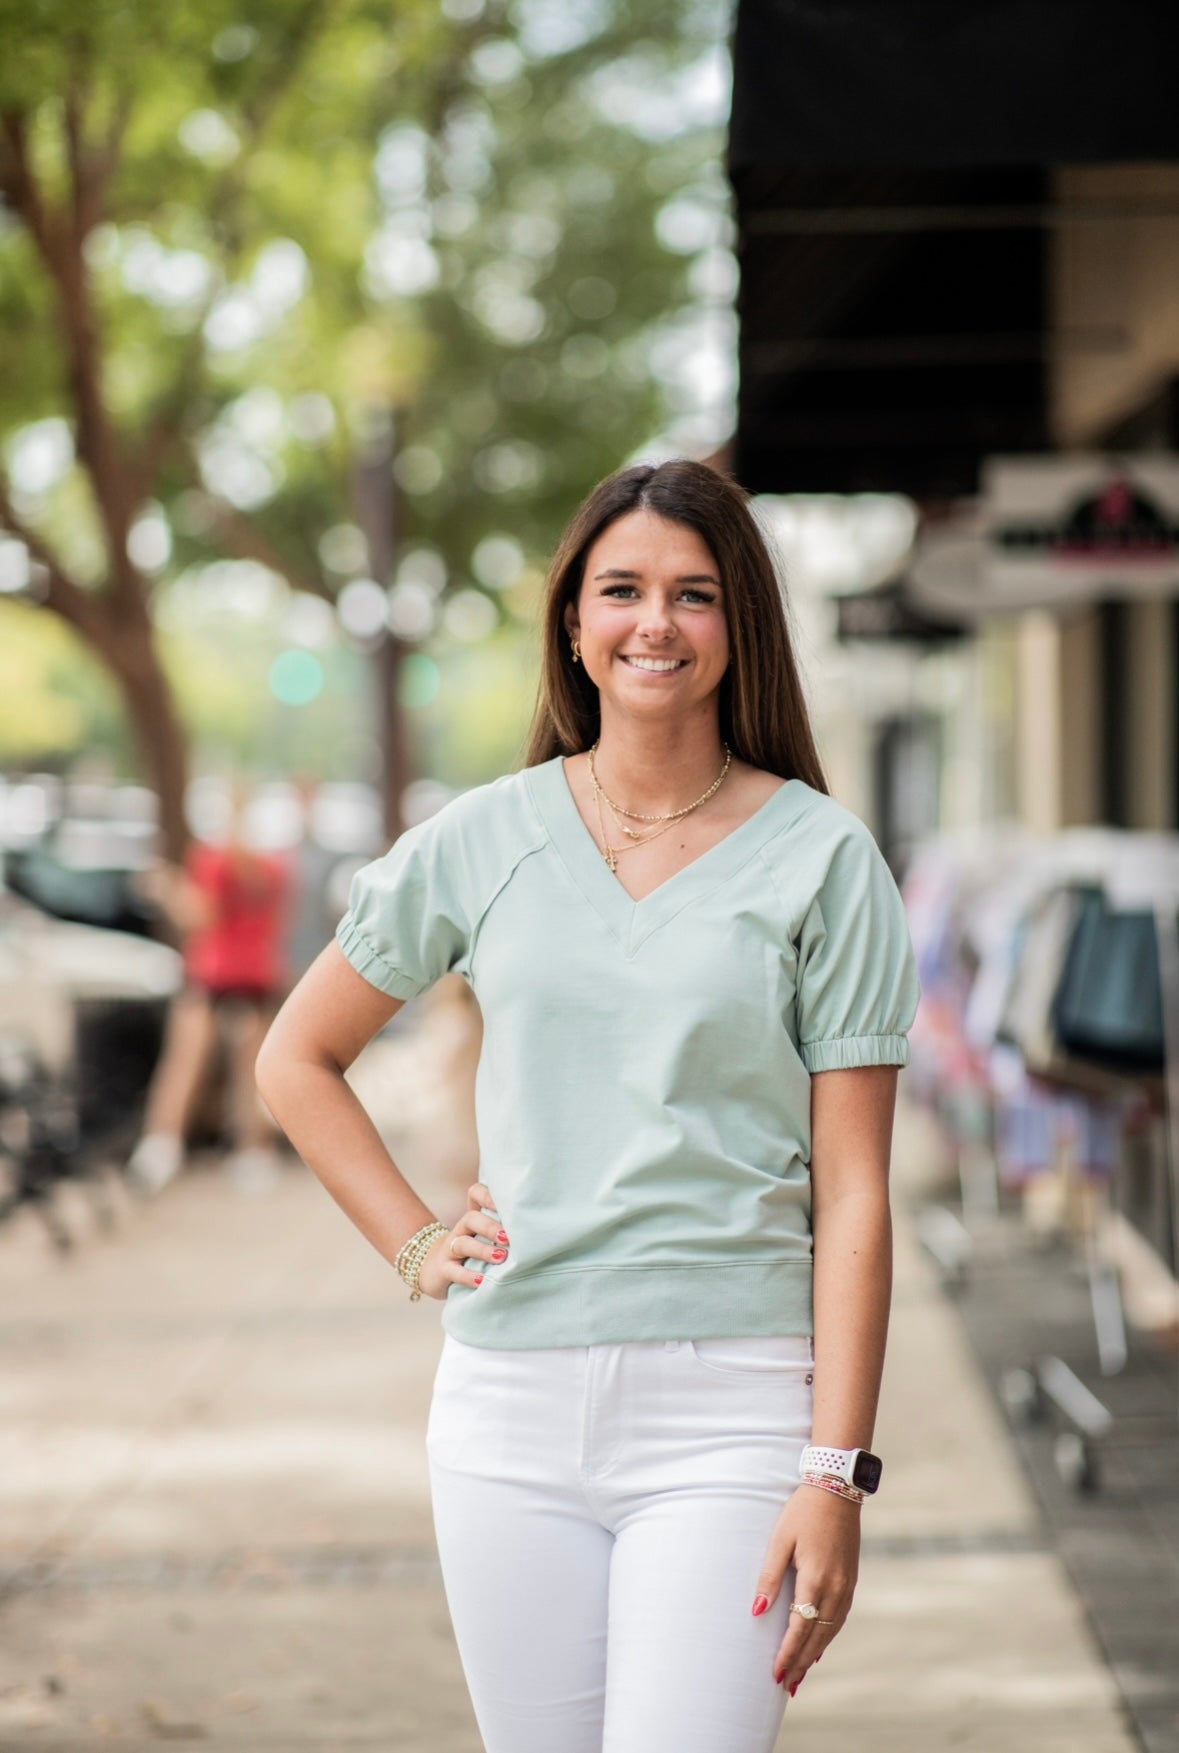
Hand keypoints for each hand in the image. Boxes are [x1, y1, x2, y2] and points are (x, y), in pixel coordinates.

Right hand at [415, 1182, 508, 1300]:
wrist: (433, 1269)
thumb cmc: (471, 1252)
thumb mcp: (484, 1238)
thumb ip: (504, 1231)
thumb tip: (539, 1232)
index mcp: (473, 1218)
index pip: (475, 1194)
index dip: (489, 1195)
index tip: (510, 1204)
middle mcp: (461, 1230)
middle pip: (470, 1218)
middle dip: (490, 1227)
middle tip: (508, 1237)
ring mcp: (450, 1249)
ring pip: (463, 1244)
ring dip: (483, 1250)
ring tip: (501, 1257)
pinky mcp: (443, 1269)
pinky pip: (453, 1271)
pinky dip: (468, 1276)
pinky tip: (482, 1281)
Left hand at [754, 1482, 860, 1692]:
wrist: (837, 1488)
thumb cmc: (802, 1511)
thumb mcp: (780, 1540)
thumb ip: (769, 1577)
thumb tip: (757, 1613)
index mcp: (815, 1579)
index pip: (800, 1628)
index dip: (788, 1654)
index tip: (776, 1674)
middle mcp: (836, 1588)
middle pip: (817, 1636)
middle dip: (801, 1662)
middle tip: (785, 1685)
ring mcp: (846, 1585)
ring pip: (830, 1630)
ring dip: (815, 1653)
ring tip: (799, 1674)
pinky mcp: (850, 1579)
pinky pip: (839, 1617)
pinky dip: (828, 1635)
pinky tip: (819, 1645)